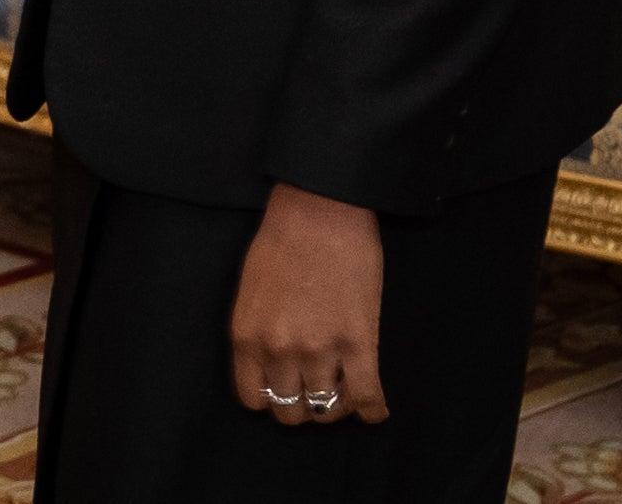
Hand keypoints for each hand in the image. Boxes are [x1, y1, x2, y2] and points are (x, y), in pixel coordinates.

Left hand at [230, 183, 388, 424]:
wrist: (321, 211)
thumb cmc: (283, 241)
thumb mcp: (250, 292)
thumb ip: (257, 333)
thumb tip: (270, 364)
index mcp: (247, 337)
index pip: (253, 399)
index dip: (271, 400)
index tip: (285, 392)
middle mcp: (279, 351)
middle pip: (290, 411)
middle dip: (303, 407)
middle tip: (317, 392)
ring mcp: (319, 350)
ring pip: (326, 411)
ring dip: (336, 408)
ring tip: (344, 393)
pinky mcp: (359, 344)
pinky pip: (366, 397)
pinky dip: (372, 410)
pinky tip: (375, 410)